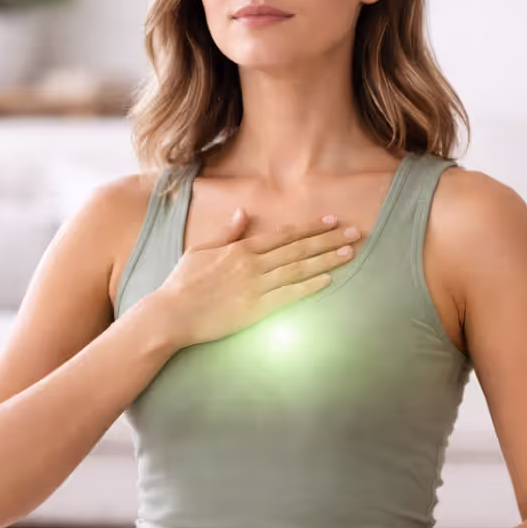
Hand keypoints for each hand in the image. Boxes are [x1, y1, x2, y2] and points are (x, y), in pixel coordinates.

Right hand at [153, 208, 363, 348]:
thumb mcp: (201, 250)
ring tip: (349, 253)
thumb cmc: (183, 283)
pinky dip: (309, 287)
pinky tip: (328, 280)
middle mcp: (252, 264)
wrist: (171, 314)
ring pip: (298, 269)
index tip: (331, 222)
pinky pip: (288, 296)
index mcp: (240, 248)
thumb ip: (226, 232)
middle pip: (298, 249)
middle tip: (354, 233)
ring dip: (326, 259)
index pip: (284, 235)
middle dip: (328, 239)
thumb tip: (242, 213)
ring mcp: (255, 286)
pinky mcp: (256, 309)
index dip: (310, 228)